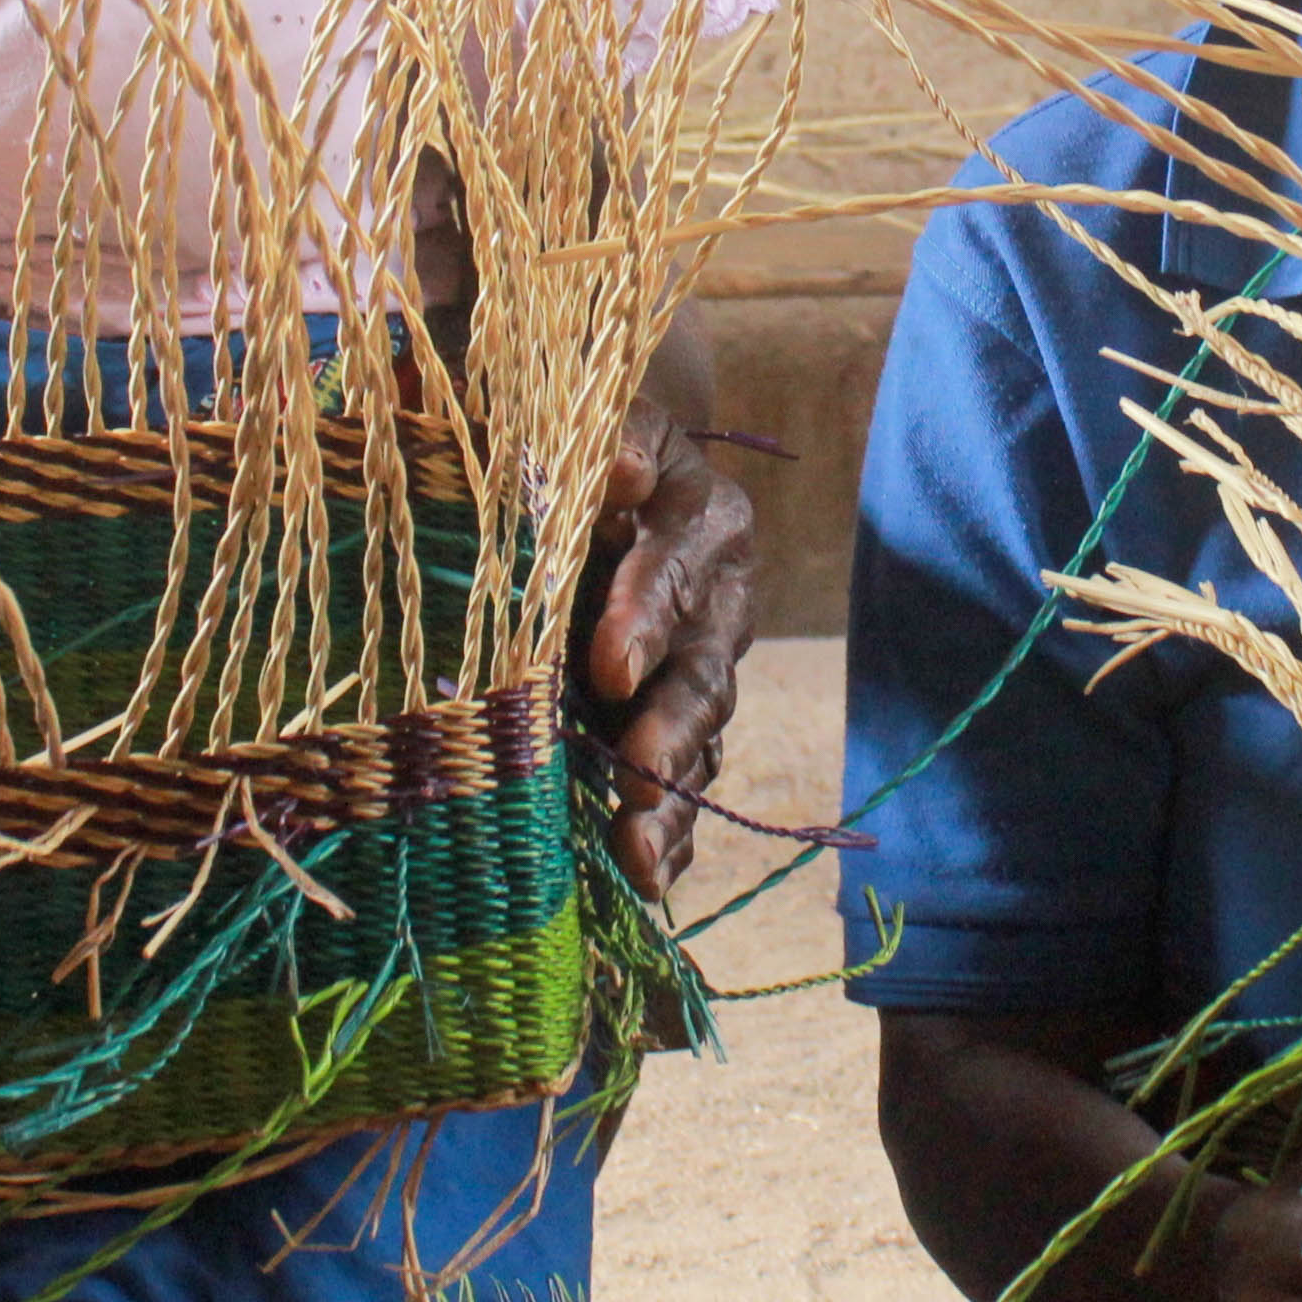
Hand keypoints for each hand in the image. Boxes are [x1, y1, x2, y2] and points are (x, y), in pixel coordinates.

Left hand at [581, 395, 753, 901]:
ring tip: (639, 850)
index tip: (608, 665)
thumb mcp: (591, 422)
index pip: (676, 564)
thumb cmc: (580, 447)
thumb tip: (619, 467)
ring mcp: (706, 666)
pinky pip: (688, 778)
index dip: (646, 614)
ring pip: (702, 736)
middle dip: (670, 724)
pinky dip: (672, 831)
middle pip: (704, 666)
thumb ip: (605, 443)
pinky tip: (646, 878)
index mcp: (705, 517)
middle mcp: (720, 599)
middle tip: (638, 771)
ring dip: (671, 793)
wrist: (603, 476)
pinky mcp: (683, 719)